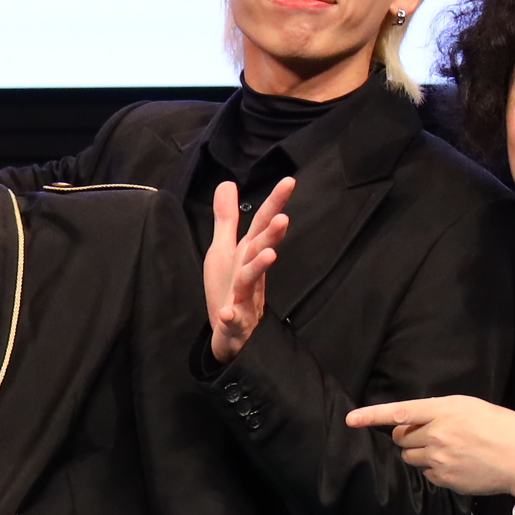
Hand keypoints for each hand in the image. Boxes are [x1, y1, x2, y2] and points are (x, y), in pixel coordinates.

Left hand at [207, 175, 290, 362]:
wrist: (231, 333)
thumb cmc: (229, 287)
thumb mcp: (224, 249)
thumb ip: (227, 218)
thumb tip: (227, 183)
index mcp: (247, 253)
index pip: (262, 224)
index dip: (275, 202)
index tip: (290, 181)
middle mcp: (249, 272)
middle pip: (260, 250)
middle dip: (272, 235)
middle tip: (283, 218)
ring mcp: (244, 298)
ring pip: (251, 282)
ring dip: (258, 268)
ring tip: (268, 255)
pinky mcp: (235, 322)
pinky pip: (233, 320)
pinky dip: (231, 317)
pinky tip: (228, 314)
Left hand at [345, 395, 514, 513]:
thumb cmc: (504, 429)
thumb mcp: (473, 408)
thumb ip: (442, 412)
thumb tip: (418, 419)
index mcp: (446, 409)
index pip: (400, 412)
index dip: (371, 416)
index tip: (351, 420)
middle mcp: (437, 432)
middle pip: (401, 438)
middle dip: (409, 437)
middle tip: (433, 436)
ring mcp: (439, 457)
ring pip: (410, 457)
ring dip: (420, 454)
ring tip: (449, 451)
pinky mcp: (444, 478)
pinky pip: (426, 474)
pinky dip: (435, 470)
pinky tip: (457, 465)